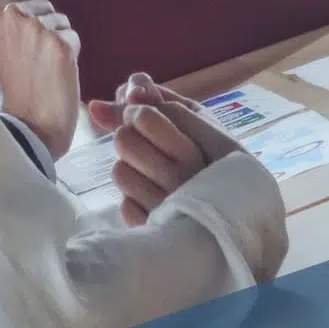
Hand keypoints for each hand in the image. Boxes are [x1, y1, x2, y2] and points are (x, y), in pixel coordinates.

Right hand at [0, 0, 83, 154]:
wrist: (29, 122)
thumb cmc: (16, 83)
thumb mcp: (1, 40)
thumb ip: (8, 6)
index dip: (29, 21)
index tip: (19, 47)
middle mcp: (13, 14)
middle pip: (46, 7)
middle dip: (47, 30)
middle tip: (33, 60)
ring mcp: (36, 28)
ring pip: (62, 22)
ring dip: (60, 43)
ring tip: (44, 67)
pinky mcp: (59, 43)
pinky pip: (74, 37)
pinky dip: (71, 55)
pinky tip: (57, 72)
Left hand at [97, 77, 242, 223]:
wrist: (234, 214)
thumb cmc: (211, 157)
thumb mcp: (195, 119)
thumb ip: (152, 100)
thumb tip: (94, 106)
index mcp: (196, 148)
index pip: (145, 115)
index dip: (134, 111)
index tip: (142, 117)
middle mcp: (185, 176)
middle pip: (124, 138)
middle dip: (127, 136)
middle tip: (145, 146)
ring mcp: (169, 204)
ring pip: (118, 170)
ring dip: (128, 167)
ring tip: (149, 172)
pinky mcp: (157, 227)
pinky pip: (124, 203)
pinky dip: (133, 198)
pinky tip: (151, 197)